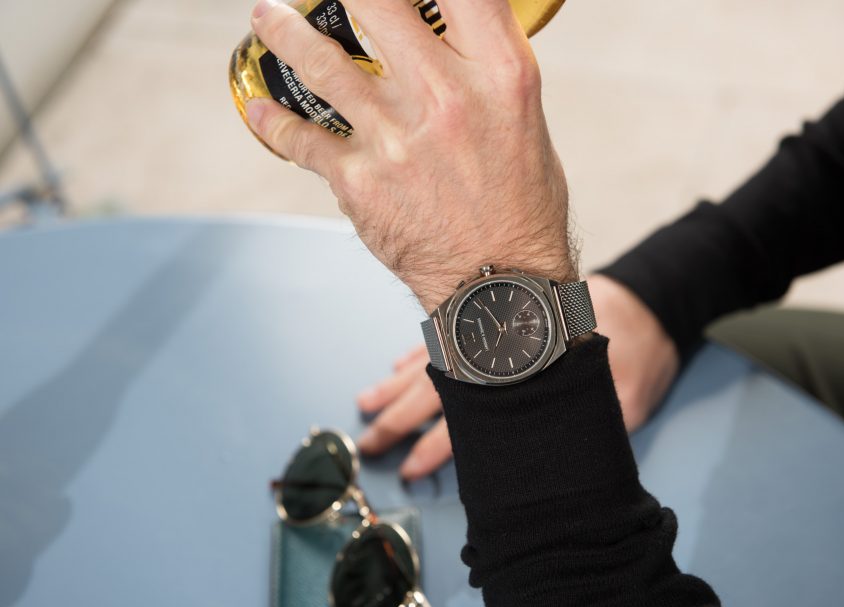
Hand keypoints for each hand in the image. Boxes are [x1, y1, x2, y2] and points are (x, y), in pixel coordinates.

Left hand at [246, 0, 576, 311]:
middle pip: (376, 3)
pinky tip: (261, 108)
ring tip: (269, 17)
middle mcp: (446, 97)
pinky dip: (274, 119)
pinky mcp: (359, 181)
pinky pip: (301, 138)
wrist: (500, 288)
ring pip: (320, 62)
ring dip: (284, 31)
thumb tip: (448, 45)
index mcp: (501, 76)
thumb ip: (486, 76)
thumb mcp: (528, 126)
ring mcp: (396, 137)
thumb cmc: (522, 212)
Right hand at [356, 274, 680, 477]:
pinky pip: (441, 333)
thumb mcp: (625, 398)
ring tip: (365, 403)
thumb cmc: (637, 347)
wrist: (646, 294)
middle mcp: (494, 352)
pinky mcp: (494, 314)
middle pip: (433, 389)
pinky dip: (415, 352)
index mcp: (518, 377)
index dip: (434, 449)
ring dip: (395, 385)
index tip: (409, 470)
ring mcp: (489, 329)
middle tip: (368, 444)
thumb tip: (555, 454)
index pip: (464, 420)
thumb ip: (587, 423)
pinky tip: (396, 364)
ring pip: (429, 360)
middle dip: (397, 419)